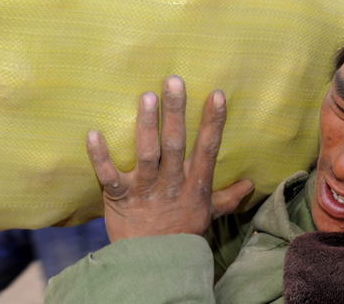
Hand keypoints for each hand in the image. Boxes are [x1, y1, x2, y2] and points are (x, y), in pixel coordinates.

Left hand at [86, 76, 253, 241]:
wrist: (154, 262)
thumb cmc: (182, 232)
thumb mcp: (209, 214)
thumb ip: (228, 196)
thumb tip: (250, 184)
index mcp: (195, 184)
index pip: (207, 148)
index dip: (213, 122)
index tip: (216, 95)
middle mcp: (172, 183)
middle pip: (175, 144)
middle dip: (175, 112)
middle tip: (173, 81)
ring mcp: (145, 189)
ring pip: (146, 154)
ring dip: (146, 126)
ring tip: (146, 97)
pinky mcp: (119, 197)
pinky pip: (108, 175)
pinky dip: (100, 156)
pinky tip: (92, 133)